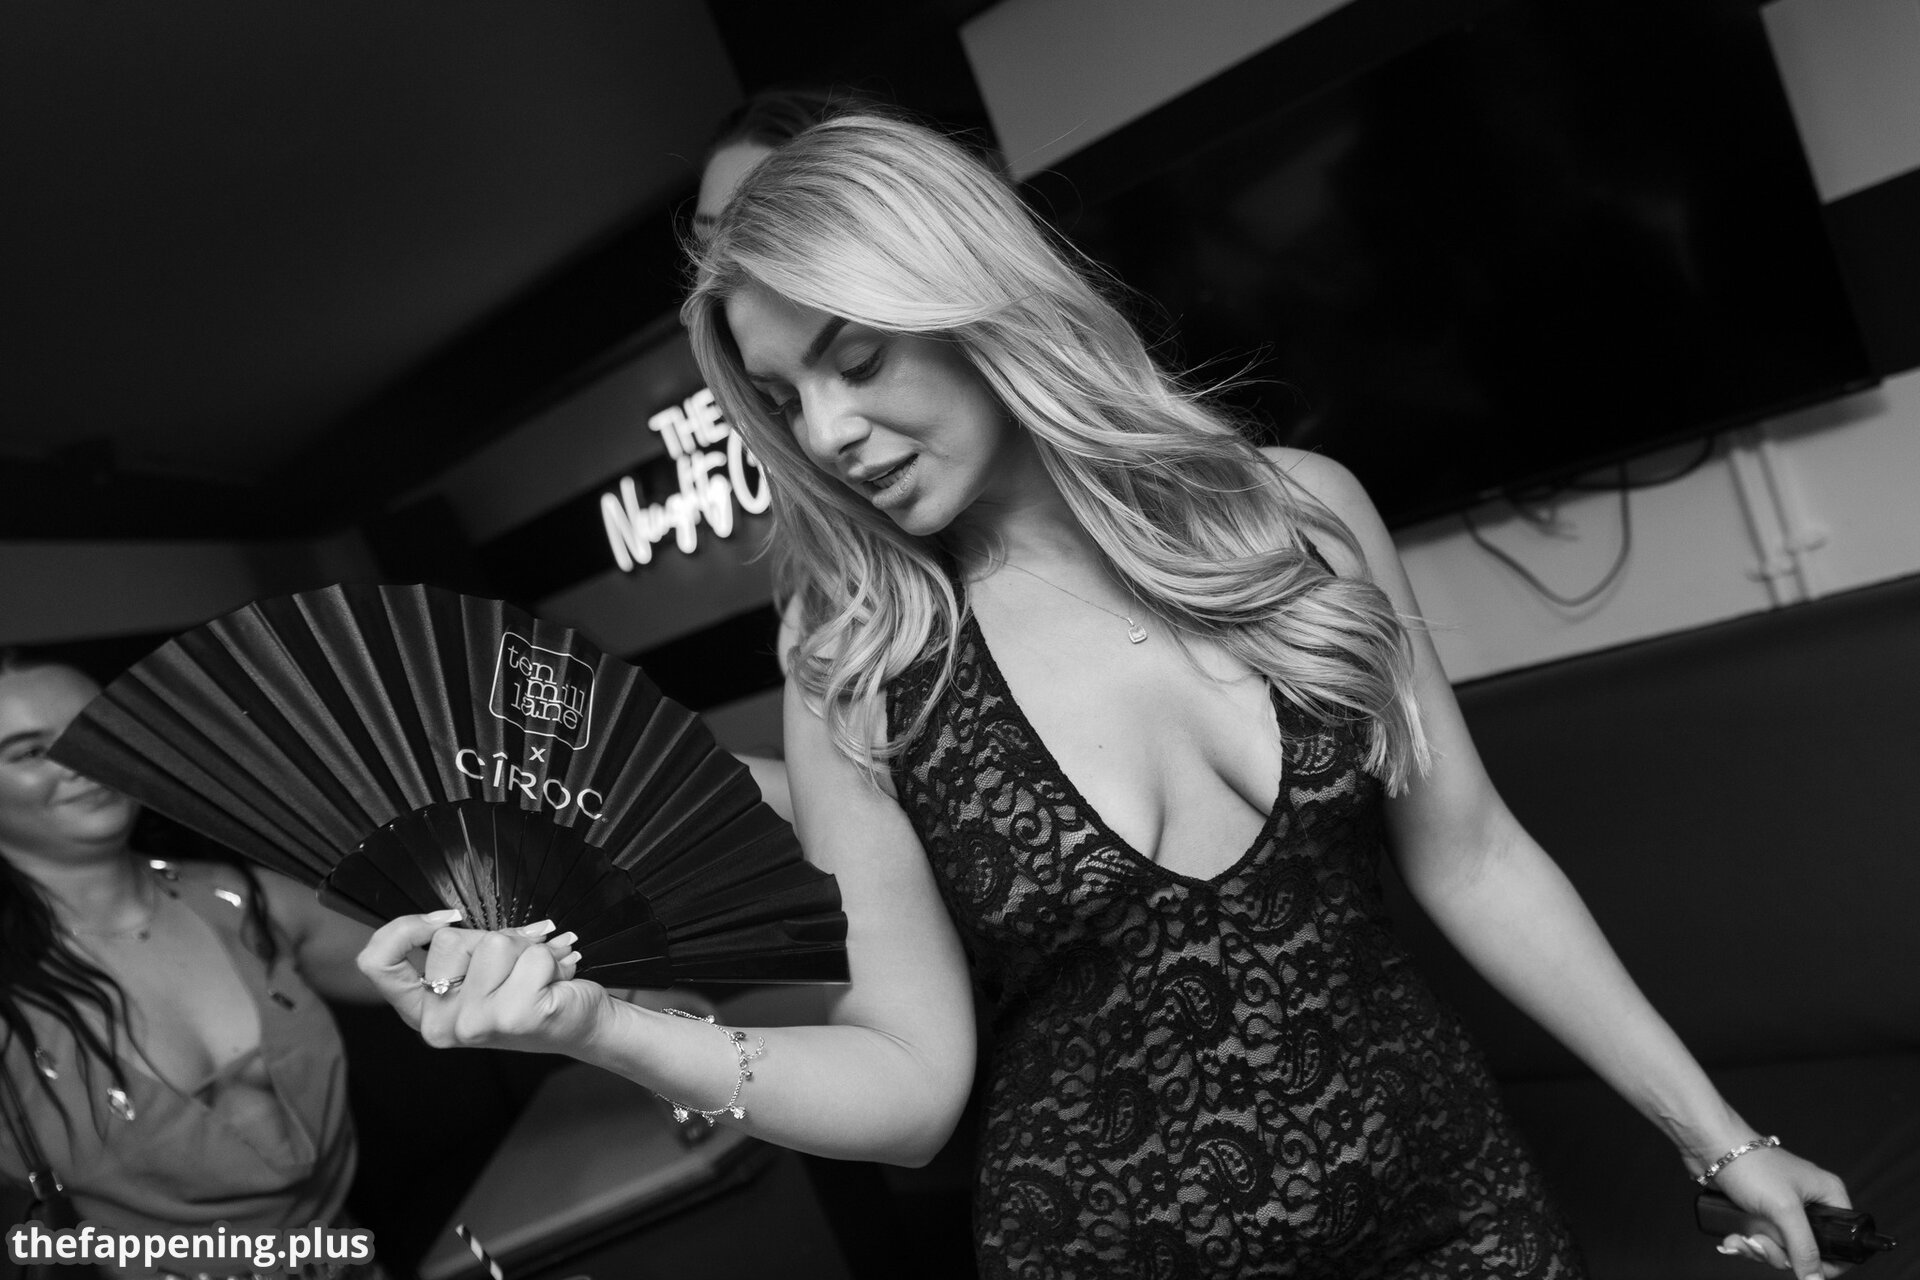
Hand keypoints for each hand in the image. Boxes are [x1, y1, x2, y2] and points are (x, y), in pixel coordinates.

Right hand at [356, 911, 605, 1055]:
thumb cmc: (531, 992)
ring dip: (529, 949)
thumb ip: (462, 950)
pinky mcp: (514, 1017)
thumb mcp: (483, 972)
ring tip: (541, 974)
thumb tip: (450, 917)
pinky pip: (533, 955)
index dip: (402, 929)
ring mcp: (474, 1025)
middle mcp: (440, 1025)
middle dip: (493, 938)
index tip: (444, 918)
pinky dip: (554, 959)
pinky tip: (558, 983)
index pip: (376, 963)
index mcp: (423, 1010)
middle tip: (518, 965)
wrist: (580, 1025)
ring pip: (495, 942)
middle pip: (450, 938)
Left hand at [1707, 1144, 1852, 1278]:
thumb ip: (1803, 1247)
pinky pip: (1760, 1239)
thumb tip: (1815, 1279)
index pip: (1844, 1241)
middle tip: (1761, 1243)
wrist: (1709, 1146)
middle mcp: (1810, 1203)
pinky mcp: (1760, 1211)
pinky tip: (1732, 1238)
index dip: (1828, 1261)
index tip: (1805, 1268)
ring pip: (1781, 1248)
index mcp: (1828, 1196)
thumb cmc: (1750, 1165)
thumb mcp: (1784, 1209)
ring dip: (1758, 1249)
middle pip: (1807, 1249)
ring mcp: (1783, 1208)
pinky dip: (1746, 1243)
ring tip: (1742, 1238)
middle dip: (1779, 1254)